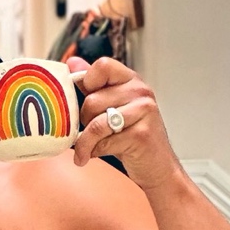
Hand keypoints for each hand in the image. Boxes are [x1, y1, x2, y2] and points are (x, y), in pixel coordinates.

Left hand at [68, 55, 179, 189]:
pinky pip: (105, 142)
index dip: (87, 82)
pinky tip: (99, 153)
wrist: (158, 167)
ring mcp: (144, 112)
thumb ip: (93, 85)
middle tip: (87, 132)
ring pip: (96, 123)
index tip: (85, 99)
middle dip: (84, 121)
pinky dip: (96, 152)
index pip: (102, 66)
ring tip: (84, 150)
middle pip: (92, 100)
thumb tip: (71, 62)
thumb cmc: (132, 136)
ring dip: (85, 142)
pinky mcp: (141, 134)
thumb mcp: (112, 106)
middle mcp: (141, 92)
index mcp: (131, 80)